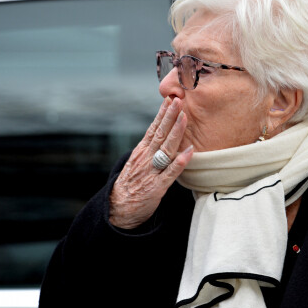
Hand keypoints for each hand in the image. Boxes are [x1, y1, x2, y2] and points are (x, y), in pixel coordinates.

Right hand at [109, 97, 192, 229]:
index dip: (163, 113)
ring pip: (165, 149)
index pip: (153, 128)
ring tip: (185, 118)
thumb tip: (164, 134)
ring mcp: (151, 171)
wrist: (118, 209)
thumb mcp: (138, 162)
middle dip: (170, 116)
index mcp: (141, 151)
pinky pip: (170, 173)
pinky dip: (180, 162)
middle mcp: (145, 158)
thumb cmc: (132, 184)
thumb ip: (150, 149)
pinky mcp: (157, 187)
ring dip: (175, 133)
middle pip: (159, 133)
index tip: (171, 98)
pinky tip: (189, 152)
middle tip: (179, 100)